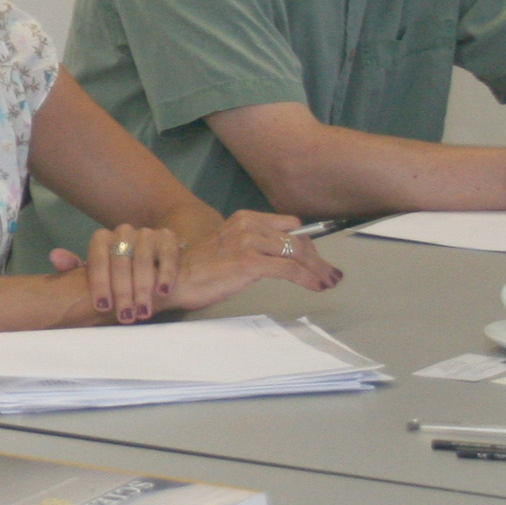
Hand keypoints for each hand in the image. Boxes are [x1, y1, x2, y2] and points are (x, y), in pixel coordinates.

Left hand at [58, 224, 186, 322]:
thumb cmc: (120, 272)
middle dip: (122, 292)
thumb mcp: (97, 272)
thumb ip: (75, 267)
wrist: (155, 257)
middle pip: (120, 261)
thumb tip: (54, 256)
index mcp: (101, 239)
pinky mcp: (168, 237)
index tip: (103, 307)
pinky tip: (162, 292)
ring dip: (142, 288)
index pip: (97, 259)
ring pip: (143, 259)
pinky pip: (167, 254)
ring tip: (142, 311)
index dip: (99, 284)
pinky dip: (165, 273)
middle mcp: (123, 231)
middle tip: (125, 316)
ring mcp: (146, 232)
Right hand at [167, 210, 341, 310]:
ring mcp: (249, 243)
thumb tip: (285, 256)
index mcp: (244, 218)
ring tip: (328, 282)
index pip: (290, 227)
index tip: (317, 260)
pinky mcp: (249, 262)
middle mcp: (248, 225)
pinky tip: (315, 286)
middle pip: (298, 240)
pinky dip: (308, 278)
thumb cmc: (201, 268)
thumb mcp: (230, 246)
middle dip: (318, 260)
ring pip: (298, 253)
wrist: (175, 279)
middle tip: (330, 274)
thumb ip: (255, 244)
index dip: (307, 245)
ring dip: (318, 270)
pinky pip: (290, 269)